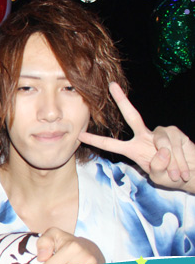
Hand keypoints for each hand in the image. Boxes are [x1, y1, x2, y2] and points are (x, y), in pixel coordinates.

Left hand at [78, 82, 194, 192]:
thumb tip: (161, 151)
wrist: (192, 173)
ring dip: (170, 162)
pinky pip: (173, 144)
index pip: (112, 144)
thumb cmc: (172, 176)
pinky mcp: (175, 132)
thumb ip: (157, 168)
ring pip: (161, 142)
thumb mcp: (160, 178)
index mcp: (134, 150)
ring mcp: (160, 133)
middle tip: (112, 86)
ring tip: (176, 174)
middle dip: (122, 100)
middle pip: (132, 116)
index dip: (96, 140)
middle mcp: (144, 137)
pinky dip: (178, 159)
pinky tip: (182, 169)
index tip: (80, 134)